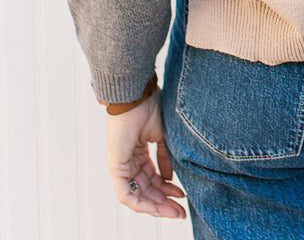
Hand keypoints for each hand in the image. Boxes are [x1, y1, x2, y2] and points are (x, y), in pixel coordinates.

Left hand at [105, 87, 186, 218]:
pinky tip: (155, 208)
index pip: (152, 178)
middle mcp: (128, 162)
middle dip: (164, 202)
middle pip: (146, 190)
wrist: (135, 96)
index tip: (182, 195)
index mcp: (138, 153)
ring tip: (174, 211)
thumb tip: (169, 178)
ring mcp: (121, 166)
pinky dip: (140, 203)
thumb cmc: (148, 108)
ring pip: (137, 195)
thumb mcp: (161, 136)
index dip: (167, 189)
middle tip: (180, 211)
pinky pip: (126, 194)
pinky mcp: (116, 167)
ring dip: (156, 206)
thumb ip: (164, 158)